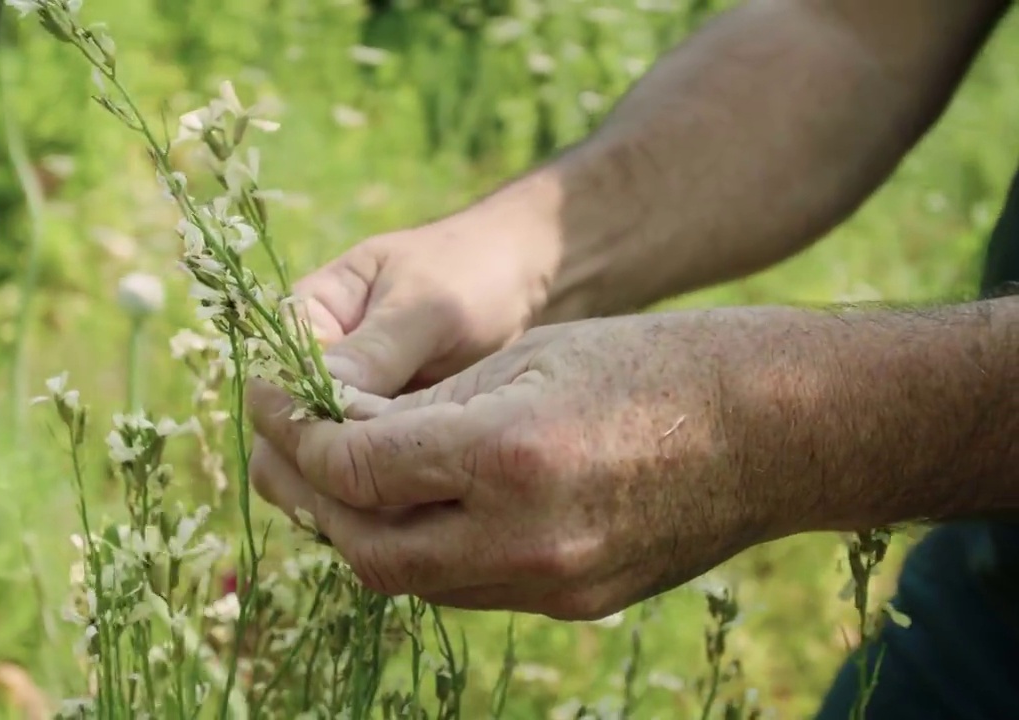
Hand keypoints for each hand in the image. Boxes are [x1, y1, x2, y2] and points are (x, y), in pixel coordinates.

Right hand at [249, 219, 557, 518]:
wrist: (520, 279)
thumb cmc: (471, 273)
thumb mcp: (428, 304)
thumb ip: (377, 348)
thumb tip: (323, 399)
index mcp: (308, 318)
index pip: (273, 382)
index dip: (297, 423)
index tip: (345, 449)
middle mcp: (314, 368)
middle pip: (284, 433)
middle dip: (319, 465)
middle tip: (375, 491)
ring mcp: (344, 405)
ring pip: (316, 463)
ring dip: (348, 487)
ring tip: (401, 500)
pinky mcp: (378, 436)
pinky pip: (358, 476)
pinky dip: (376, 493)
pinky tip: (413, 504)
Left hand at [255, 310, 804, 620]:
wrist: (773, 428)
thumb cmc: (654, 364)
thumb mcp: (528, 355)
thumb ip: (427, 405)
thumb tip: (339, 428)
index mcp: (512, 454)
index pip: (359, 467)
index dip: (301, 436)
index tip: (274, 404)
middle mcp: (527, 538)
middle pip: (369, 548)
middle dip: (313, 498)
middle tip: (285, 451)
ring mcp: (555, 584)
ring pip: (411, 581)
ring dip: (361, 531)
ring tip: (336, 479)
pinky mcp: (575, 603)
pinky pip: (465, 588)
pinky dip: (421, 549)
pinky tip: (410, 506)